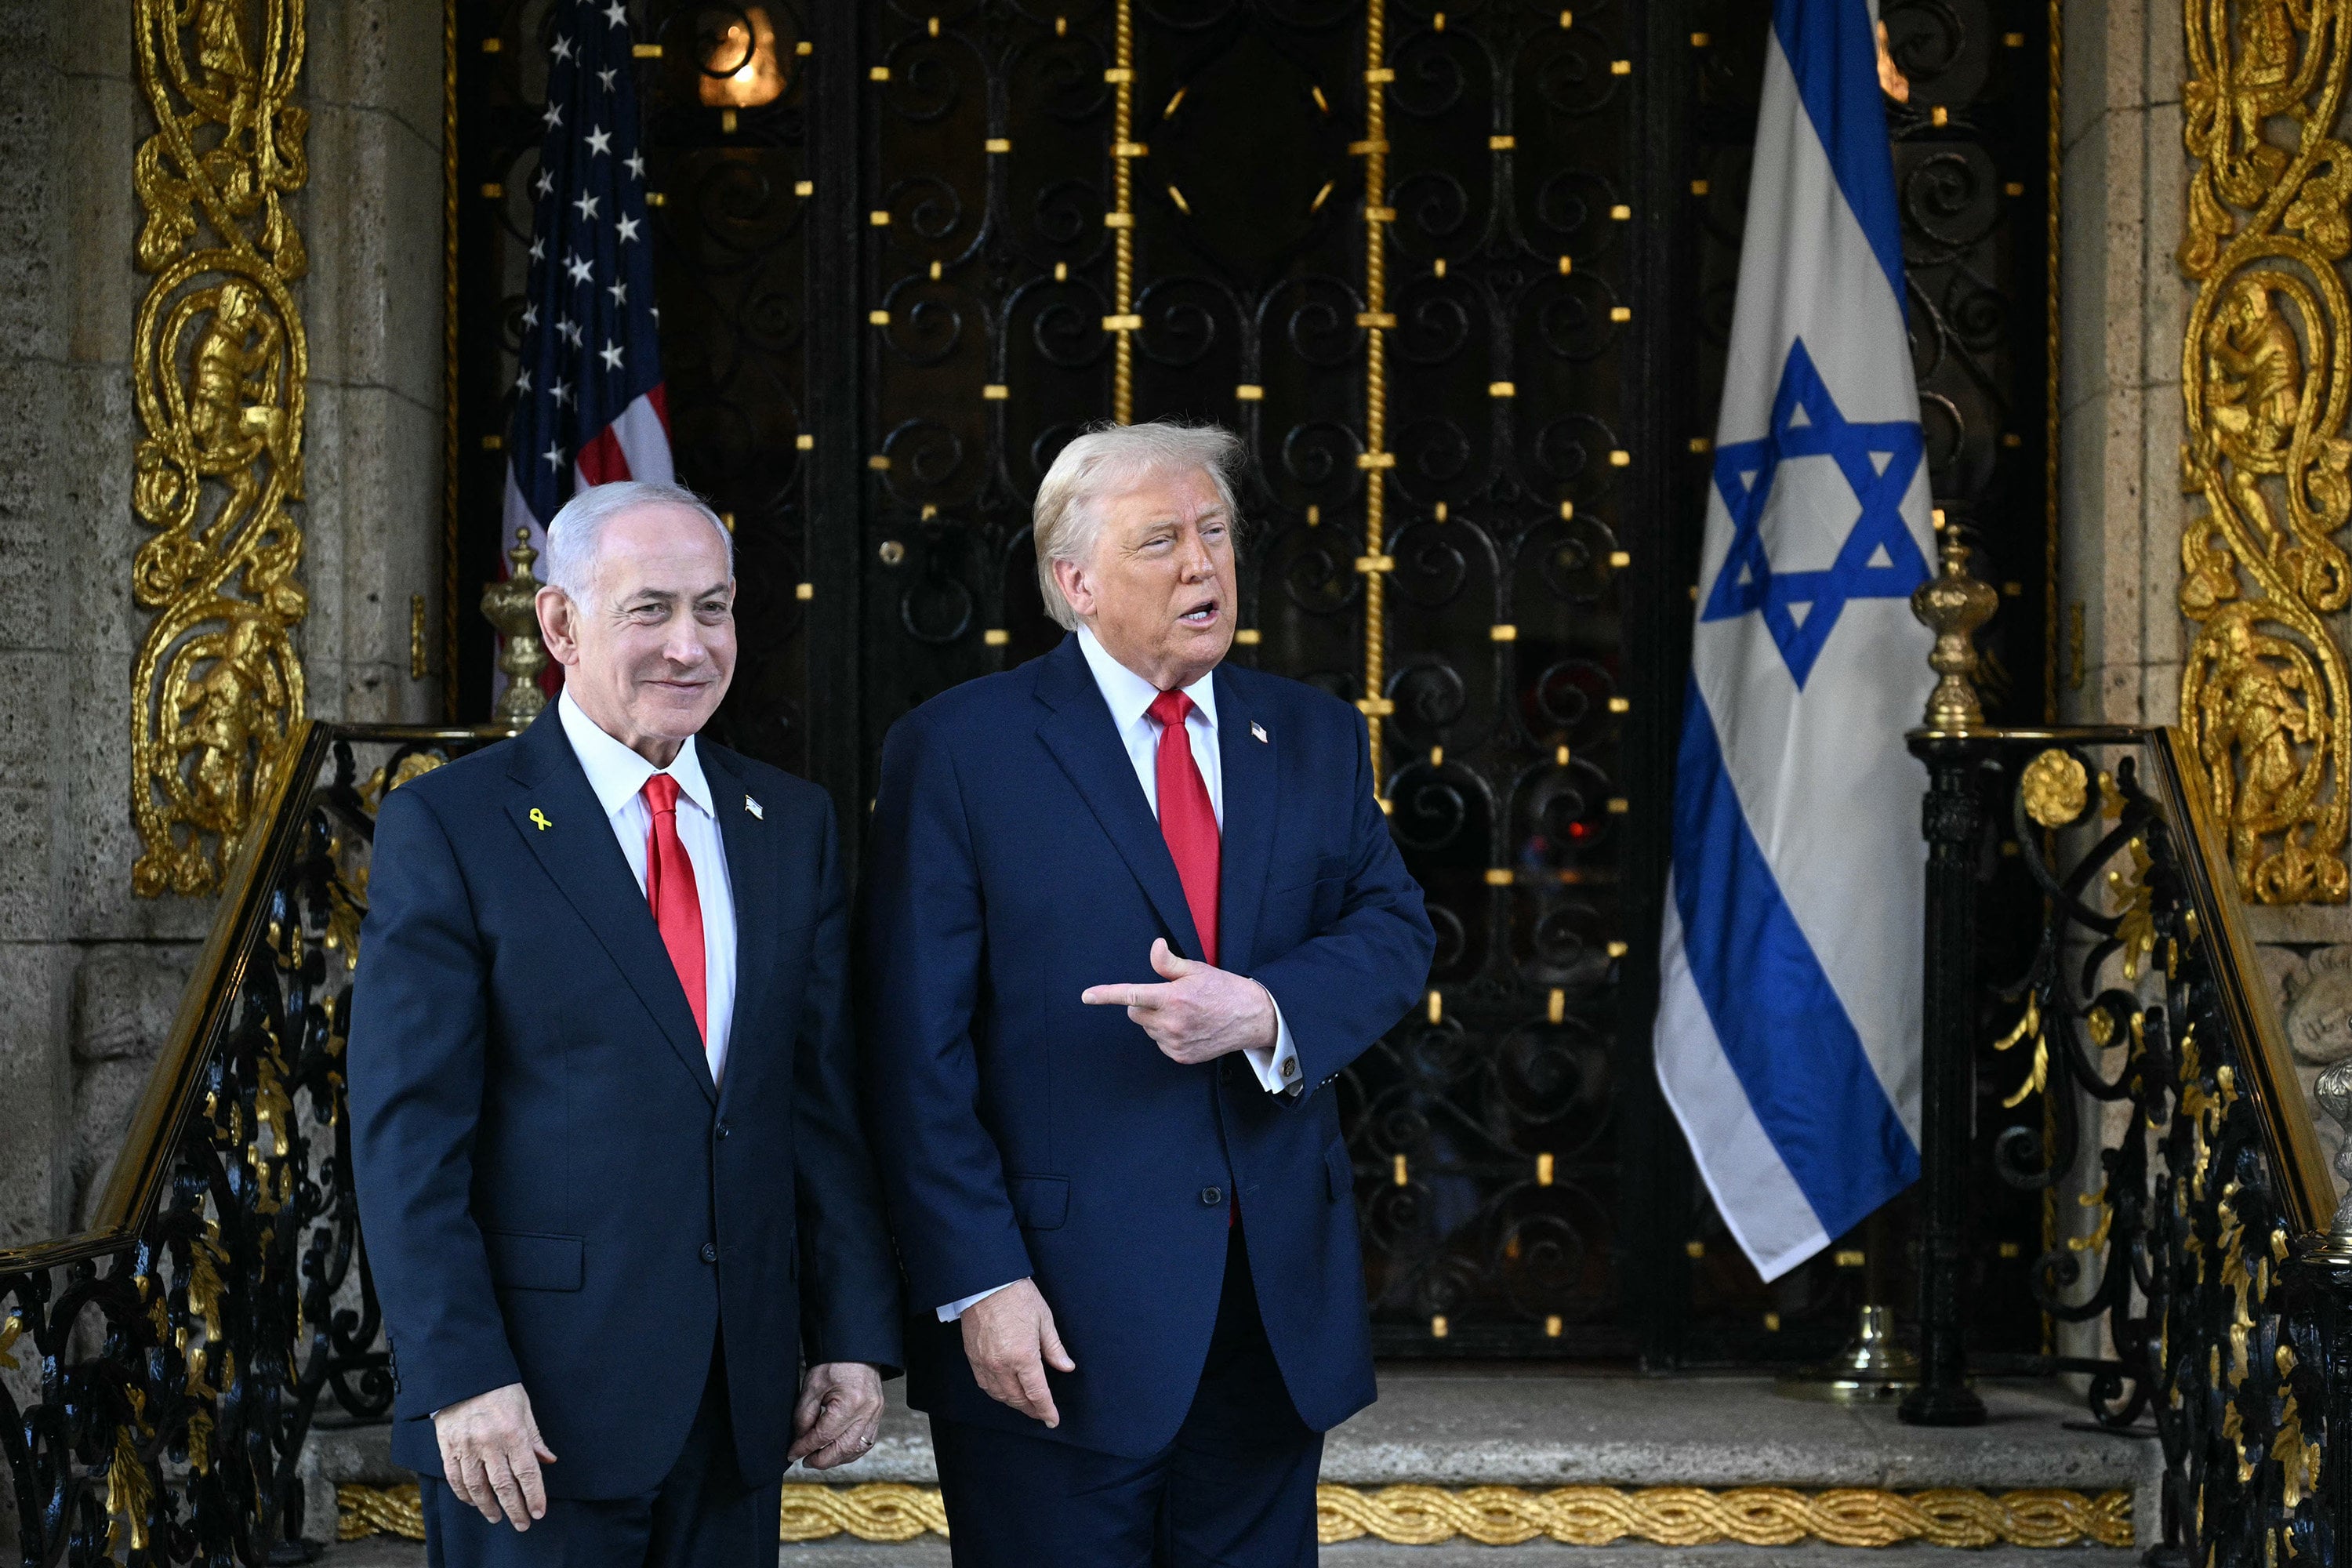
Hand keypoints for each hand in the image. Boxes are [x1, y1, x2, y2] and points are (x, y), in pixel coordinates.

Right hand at [433, 1382, 555, 1529]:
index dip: (534, 1495)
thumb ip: (535, 1438)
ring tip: (497, 1517)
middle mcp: (489, 1444)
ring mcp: (466, 1447)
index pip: (527, 1473)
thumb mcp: (524, 1408)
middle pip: (504, 1486)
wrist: (464, 1375)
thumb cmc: (499, 1389)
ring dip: (489, 1507)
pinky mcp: (448, 1448)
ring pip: (477, 1487)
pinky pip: (455, 1478)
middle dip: (515, 1509)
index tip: (539, 1512)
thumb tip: (548, 1460)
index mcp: (513, 1433)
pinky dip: (465, 1494)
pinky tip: (474, 1502)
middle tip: (522, 1524)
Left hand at [788, 1362, 886, 1469]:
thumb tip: (800, 1440)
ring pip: (856, 1450)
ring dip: (836, 1459)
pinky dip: (850, 1451)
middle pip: (842, 1449)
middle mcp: (867, 1412)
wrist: (856, 1350)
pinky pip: (865, 1443)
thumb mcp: (812, 1386)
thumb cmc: (835, 1362)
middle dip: (821, 1459)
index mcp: (851, 1402)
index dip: (805, 1447)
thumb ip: (804, 1416)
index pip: (824, 1435)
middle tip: (805, 1460)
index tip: (793, 1453)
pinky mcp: (877, 1415)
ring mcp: (875, 1414)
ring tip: (819, 1458)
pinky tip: (837, 1452)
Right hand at [959, 1277, 1074, 1427]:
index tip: (1053, 1420)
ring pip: (999, 1395)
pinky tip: (1004, 1392)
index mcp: (1023, 1356)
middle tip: (1041, 1413)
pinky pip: (984, 1384)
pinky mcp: (972, 1357)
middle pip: (1017, 1398)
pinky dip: (997, 1393)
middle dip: (1031, 1410)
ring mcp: (985, 1362)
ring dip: (1014, 1403)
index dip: (1046, 1410)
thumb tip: (1066, 1367)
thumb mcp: (1044, 1320)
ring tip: (1025, 1405)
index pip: (1037, 1393)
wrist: (986, 1283)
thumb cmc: (1018, 1297)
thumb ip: (1054, 1348)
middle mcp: (1002, 1365)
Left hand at [1081, 939, 1276, 1064]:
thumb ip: (1168, 963)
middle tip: (1169, 997)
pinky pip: (1159, 1042)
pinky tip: (1189, 1027)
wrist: (1251, 1018)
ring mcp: (1175, 1042)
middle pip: (1135, 1012)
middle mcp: (1171, 1023)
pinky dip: (1167, 1034)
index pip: (1131, 995)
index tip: (1086, 996)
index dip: (1106, 995)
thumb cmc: (1223, 989)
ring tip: (1185, 1013)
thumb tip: (1154, 946)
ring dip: (1156, 1020)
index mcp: (1173, 998)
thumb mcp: (1197, 969)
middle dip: (1144, 1003)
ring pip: (1147, 1029)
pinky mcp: (1180, 1056)